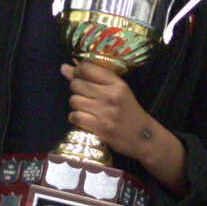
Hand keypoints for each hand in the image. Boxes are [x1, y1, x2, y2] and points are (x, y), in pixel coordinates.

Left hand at [63, 60, 184, 189]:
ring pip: (74, 100)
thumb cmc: (128, 111)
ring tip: (86, 109)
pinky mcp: (100, 128)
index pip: (86, 67)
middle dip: (76, 90)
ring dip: (76, 105)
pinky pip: (74, 117)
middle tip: (85, 96)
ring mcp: (105, 112)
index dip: (78, 71)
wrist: (142, 137)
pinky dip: (75, 118)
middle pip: (76, 84)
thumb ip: (91, 78)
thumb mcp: (116, 91)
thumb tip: (64, 67)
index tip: (82, 78)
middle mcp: (110, 95)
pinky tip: (84, 119)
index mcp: (117, 83)